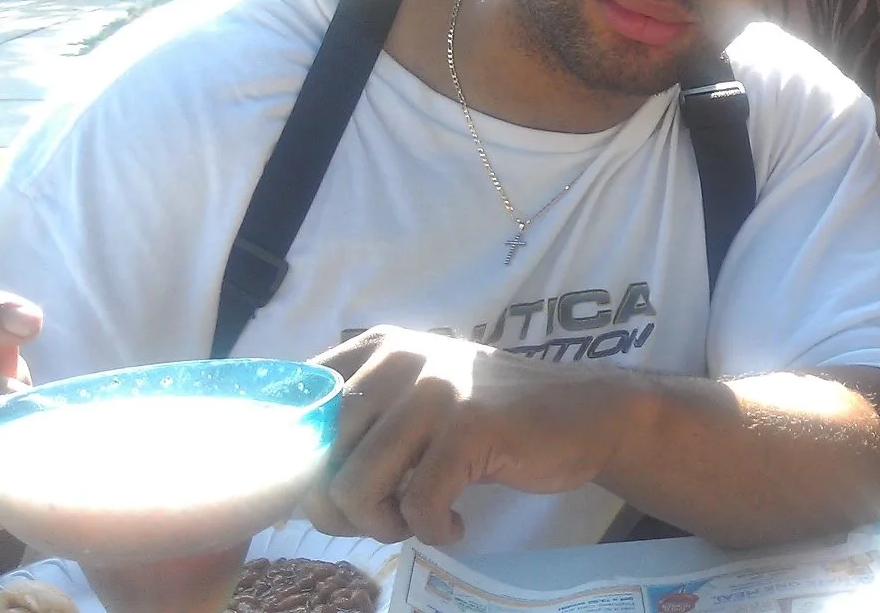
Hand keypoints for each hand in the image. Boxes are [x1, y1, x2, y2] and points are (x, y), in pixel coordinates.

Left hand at [305, 327, 632, 546]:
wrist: (585, 412)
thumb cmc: (493, 414)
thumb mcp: (418, 395)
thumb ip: (362, 416)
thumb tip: (294, 476)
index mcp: (377, 347)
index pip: (296, 407)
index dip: (296, 465)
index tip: (329, 495)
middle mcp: (398, 359)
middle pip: (318, 459)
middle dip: (339, 511)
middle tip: (383, 519)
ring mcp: (434, 391)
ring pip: (356, 487)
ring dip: (382, 526)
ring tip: (418, 523)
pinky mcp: (470, 427)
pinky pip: (417, 505)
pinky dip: (431, 531)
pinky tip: (455, 525)